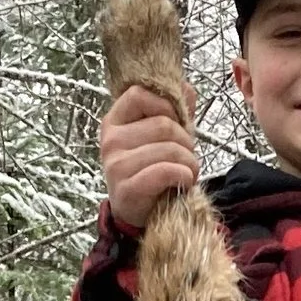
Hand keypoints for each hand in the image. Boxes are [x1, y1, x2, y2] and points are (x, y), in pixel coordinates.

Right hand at [101, 85, 201, 231]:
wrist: (140, 212)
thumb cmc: (152, 169)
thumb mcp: (161, 136)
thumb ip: (174, 111)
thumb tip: (186, 87)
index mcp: (115, 120)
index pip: (139, 94)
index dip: (166, 105)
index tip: (176, 123)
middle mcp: (110, 140)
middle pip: (163, 124)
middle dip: (186, 141)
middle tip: (187, 156)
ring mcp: (116, 165)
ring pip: (169, 148)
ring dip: (189, 161)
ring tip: (187, 171)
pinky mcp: (127, 188)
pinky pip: (164, 171)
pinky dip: (183, 175)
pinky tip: (184, 181)